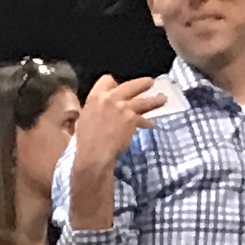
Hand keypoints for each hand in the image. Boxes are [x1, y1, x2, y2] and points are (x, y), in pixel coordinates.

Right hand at [65, 73, 170, 228]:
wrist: (90, 162)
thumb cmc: (82, 155)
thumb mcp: (82, 136)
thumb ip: (90, 127)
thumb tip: (91, 133)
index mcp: (91, 102)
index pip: (106, 81)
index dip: (114, 85)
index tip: (119, 90)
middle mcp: (106, 100)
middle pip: (128, 84)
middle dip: (140, 85)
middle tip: (149, 84)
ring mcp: (120, 107)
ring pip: (142, 96)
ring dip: (152, 98)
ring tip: (162, 99)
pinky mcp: (131, 118)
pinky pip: (144, 115)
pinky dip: (149, 119)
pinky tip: (152, 125)